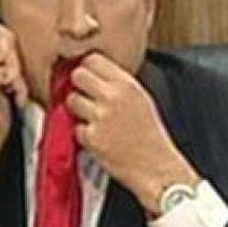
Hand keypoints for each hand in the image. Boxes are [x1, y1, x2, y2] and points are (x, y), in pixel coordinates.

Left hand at [66, 53, 198, 215]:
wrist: (156, 167)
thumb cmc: (151, 136)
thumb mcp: (142, 100)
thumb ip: (120, 85)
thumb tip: (95, 74)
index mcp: (128, 85)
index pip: (93, 59)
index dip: (88, 68)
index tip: (88, 76)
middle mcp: (113, 97)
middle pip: (78, 74)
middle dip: (78, 85)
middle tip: (85, 96)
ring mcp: (100, 117)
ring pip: (71, 100)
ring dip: (77, 109)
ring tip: (92, 119)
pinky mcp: (91, 137)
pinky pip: (75, 127)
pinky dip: (82, 133)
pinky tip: (98, 137)